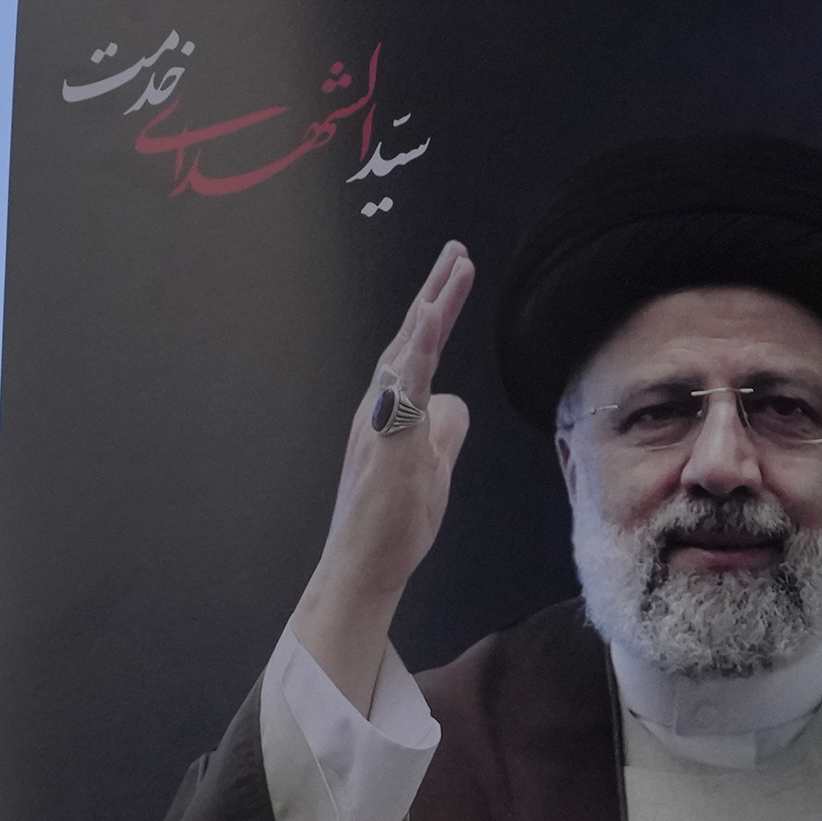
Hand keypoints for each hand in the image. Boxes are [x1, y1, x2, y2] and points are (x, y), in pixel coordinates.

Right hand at [280, 240, 476, 720]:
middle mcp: (378, 408)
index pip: (418, 353)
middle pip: (410, 339)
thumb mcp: (434, 467)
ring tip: (455, 269)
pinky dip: (416, 351)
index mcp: (391, 413)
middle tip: (458, 251)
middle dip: (435, 292)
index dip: (437, 312)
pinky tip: (429, 321)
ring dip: (431, 308)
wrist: (363, 568)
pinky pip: (402, 388)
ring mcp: (380, 423)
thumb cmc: (393, 525)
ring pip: (405, 353)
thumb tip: (455, 400)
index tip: (456, 274)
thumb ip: (444, 431)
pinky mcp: (387, 443)